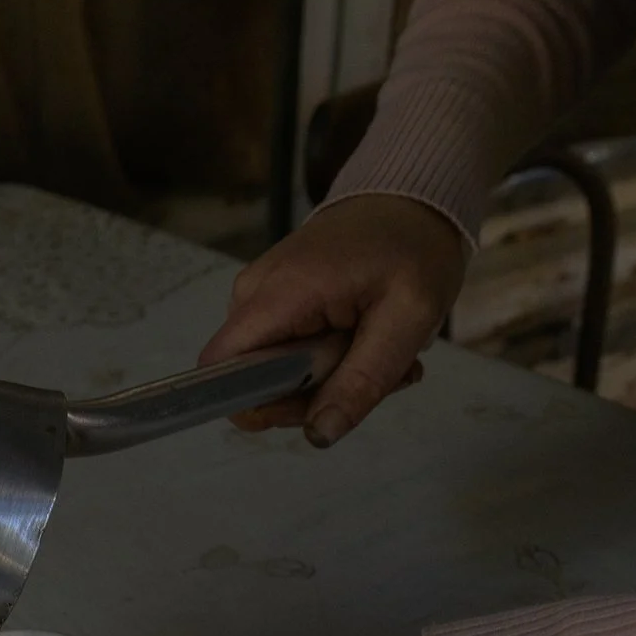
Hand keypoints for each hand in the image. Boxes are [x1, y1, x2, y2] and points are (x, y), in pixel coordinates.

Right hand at [200, 194, 466, 446]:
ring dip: (329, 379)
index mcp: (280, 293)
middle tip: (378, 374)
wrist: (413, 198)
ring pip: (273, 373)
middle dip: (314, 394)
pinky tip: (364, 341)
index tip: (316, 404)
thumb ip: (361, 382)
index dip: (256, 404)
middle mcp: (253, 294)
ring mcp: (261, 296)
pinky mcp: (273, 300)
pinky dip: (327, 360)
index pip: (221, 369)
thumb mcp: (407, 321)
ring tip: (379, 350)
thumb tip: (319, 436)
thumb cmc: (414, 249)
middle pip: (252, 380)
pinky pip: (283, 353)